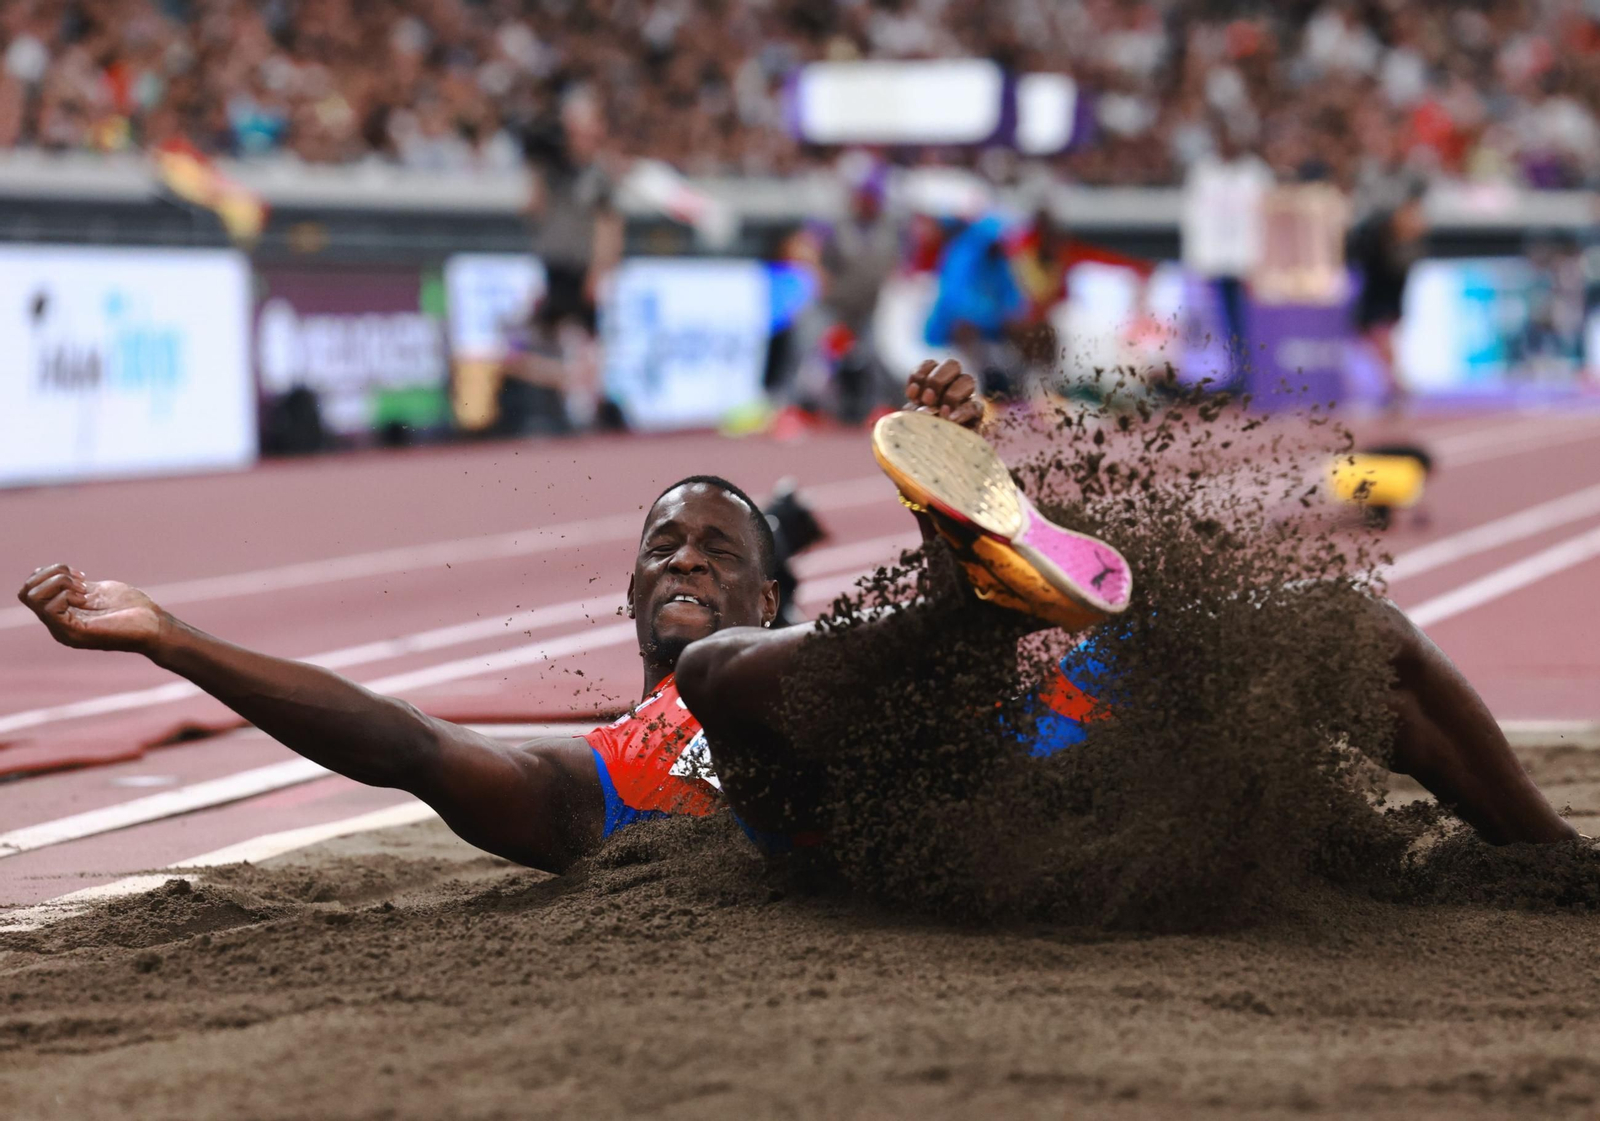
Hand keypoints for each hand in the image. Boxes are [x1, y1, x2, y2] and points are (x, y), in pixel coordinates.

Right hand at [17, 564, 166, 653]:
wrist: (155, 626)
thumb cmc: (133, 608)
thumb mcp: (98, 591)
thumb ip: (76, 587)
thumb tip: (58, 575)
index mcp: (62, 615)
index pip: (31, 589)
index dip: (52, 572)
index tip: (82, 575)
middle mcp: (58, 625)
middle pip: (26, 592)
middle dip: (51, 575)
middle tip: (82, 581)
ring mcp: (63, 630)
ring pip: (32, 596)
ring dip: (59, 583)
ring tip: (85, 590)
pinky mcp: (74, 633)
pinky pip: (49, 608)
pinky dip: (65, 594)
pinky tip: (86, 598)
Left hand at [904, 358, 983, 429]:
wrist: (937, 454)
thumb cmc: (922, 433)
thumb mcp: (913, 420)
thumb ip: (913, 411)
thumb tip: (922, 409)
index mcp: (934, 382)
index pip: (930, 364)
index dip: (920, 375)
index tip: (912, 394)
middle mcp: (952, 384)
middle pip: (952, 364)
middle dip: (938, 379)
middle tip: (928, 400)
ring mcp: (966, 397)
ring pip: (968, 380)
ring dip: (951, 394)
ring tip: (941, 411)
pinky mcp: (976, 414)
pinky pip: (975, 406)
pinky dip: (962, 411)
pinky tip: (950, 420)